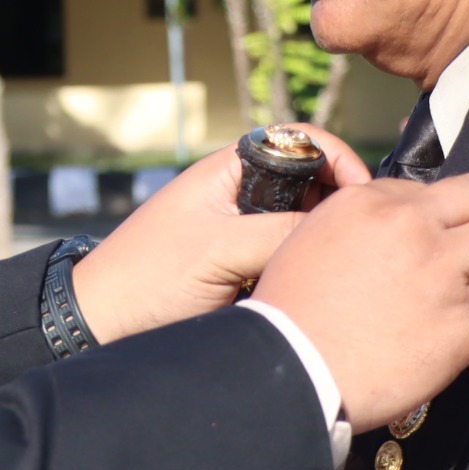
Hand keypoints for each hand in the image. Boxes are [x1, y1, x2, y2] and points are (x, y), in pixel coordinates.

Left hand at [69, 125, 371, 344]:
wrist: (103, 327)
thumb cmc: (148, 277)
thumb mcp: (220, 248)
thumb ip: (282, 230)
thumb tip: (341, 230)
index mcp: (232, 170)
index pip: (304, 142)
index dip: (341, 159)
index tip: (365, 193)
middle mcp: (244, 196)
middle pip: (315, 184)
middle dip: (342, 205)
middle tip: (364, 236)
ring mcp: (246, 234)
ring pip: (306, 227)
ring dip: (327, 242)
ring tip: (350, 264)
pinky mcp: (247, 271)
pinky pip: (292, 261)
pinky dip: (310, 270)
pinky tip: (327, 289)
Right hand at [250, 175, 468, 429]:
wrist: (288, 371)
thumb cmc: (291, 315)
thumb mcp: (311, 240)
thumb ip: (360, 223)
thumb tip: (396, 226)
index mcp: (371, 201)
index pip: (436, 189)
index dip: (444, 216)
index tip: (441, 239)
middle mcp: (411, 226)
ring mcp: (441, 272)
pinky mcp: (462, 322)